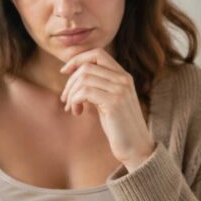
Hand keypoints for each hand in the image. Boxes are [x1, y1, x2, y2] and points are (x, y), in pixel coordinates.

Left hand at [60, 49, 154, 170]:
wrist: (136, 147)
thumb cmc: (119, 127)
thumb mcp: (109, 101)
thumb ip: (99, 86)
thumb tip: (74, 76)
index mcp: (124, 76)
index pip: (97, 53)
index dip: (77, 59)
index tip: (65, 72)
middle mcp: (124, 79)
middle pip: (87, 66)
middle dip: (70, 81)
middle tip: (65, 99)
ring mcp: (120, 90)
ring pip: (83, 78)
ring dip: (71, 93)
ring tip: (71, 107)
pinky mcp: (114, 103)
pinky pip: (84, 92)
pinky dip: (74, 101)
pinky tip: (77, 112)